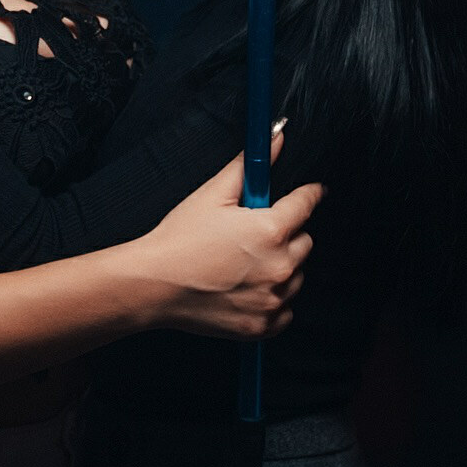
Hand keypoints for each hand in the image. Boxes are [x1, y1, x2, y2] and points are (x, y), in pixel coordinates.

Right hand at [130, 128, 321, 339]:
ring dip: (281, 266)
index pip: (307, 204)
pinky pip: (285, 309)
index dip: (309, 194)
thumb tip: (274, 139)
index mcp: (271, 230)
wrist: (154, 286)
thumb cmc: (179, 239)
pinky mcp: (263, 326)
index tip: (312, 192)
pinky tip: (247, 288)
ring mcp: (273, 300)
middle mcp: (280, 267)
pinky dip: (273, 299)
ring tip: (246, 263)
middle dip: (287, 234)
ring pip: (297, 276)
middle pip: (305, 242)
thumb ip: (249, 166)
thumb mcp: (213, 194)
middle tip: (256, 234)